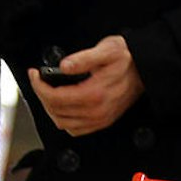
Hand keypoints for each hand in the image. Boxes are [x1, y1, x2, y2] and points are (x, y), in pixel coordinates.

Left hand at [28, 35, 144, 137]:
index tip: (34, 75)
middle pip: (55, 111)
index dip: (39, 86)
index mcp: (94, 94)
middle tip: (40, 81)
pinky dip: (63, 120)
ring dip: (51, 109)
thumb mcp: (106, 50)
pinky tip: (62, 107)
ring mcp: (99, 119)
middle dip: (42, 95)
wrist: (146, 69)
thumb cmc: (127, 59)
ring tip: (48, 92)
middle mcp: (96, 111)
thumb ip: (82, 59)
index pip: (54, 97)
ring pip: (62, 123)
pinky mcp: (101, 122)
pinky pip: (75, 130)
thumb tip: (64, 66)